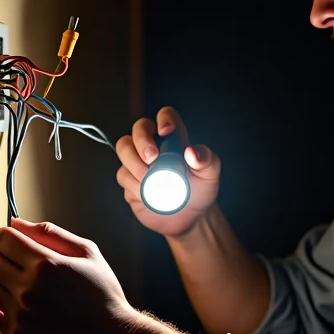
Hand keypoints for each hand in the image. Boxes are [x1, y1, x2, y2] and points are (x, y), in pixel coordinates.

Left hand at [0, 218, 135, 333]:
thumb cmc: (103, 296)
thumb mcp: (88, 254)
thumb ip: (51, 234)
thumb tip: (16, 223)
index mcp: (47, 264)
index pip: (2, 238)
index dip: (4, 236)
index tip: (11, 242)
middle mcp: (30, 288)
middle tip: (10, 261)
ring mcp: (21, 314)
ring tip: (8, 281)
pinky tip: (2, 299)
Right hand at [115, 106, 220, 237]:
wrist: (188, 218)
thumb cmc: (200, 191)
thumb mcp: (210, 175)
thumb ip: (207, 160)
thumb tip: (192, 152)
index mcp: (175, 139)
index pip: (166, 116)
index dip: (163, 119)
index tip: (165, 133)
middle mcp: (155, 146)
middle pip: (138, 128)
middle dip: (141, 140)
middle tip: (151, 158)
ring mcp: (139, 161)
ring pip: (124, 149)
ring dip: (135, 164)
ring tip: (151, 182)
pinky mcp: (129, 180)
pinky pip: (123, 175)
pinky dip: (134, 185)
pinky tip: (148, 196)